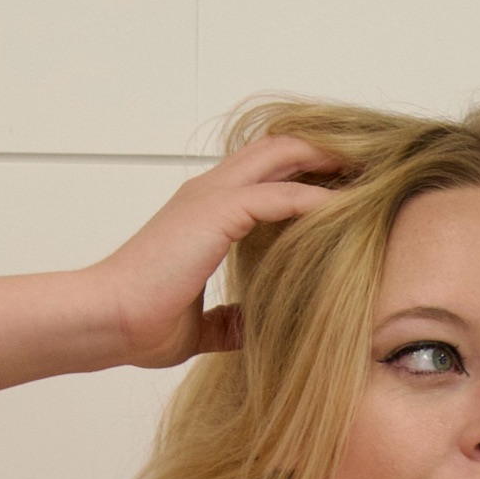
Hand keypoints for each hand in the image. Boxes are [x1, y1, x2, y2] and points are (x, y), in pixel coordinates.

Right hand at [88, 137, 344, 368]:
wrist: (109, 321)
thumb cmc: (144, 323)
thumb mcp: (203, 325)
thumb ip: (231, 320)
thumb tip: (257, 329)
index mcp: (203, 211)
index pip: (262, 174)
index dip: (303, 173)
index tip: (344, 189)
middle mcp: (208, 192)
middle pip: (278, 148)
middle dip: (324, 151)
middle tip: (369, 165)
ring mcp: (211, 197)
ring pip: (282, 156)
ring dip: (327, 161)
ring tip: (370, 173)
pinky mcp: (216, 212)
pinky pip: (280, 195)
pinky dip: (315, 200)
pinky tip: (346, 211)